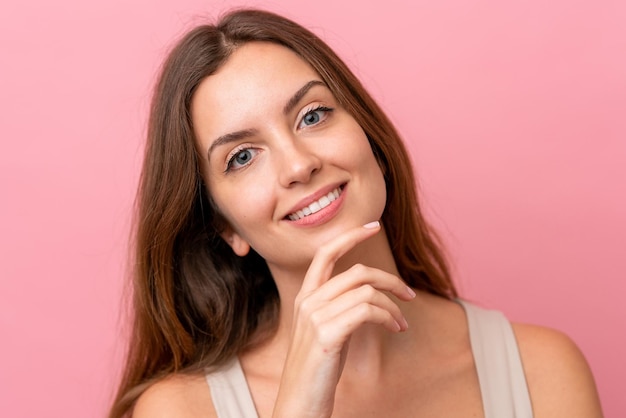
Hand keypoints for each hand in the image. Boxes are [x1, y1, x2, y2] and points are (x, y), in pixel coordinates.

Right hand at [272, 221, 415, 417]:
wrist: (300, 402)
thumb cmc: (317, 370)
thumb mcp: (326, 331)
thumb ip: (339, 308)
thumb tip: (371, 296)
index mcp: (305, 297)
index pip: (325, 253)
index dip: (350, 236)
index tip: (372, 226)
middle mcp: (308, 301)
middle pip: (357, 271)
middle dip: (389, 279)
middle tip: (409, 293)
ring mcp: (315, 316)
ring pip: (366, 290)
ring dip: (393, 304)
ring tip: (402, 322)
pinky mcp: (328, 333)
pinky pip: (367, 310)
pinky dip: (388, 315)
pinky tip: (395, 328)